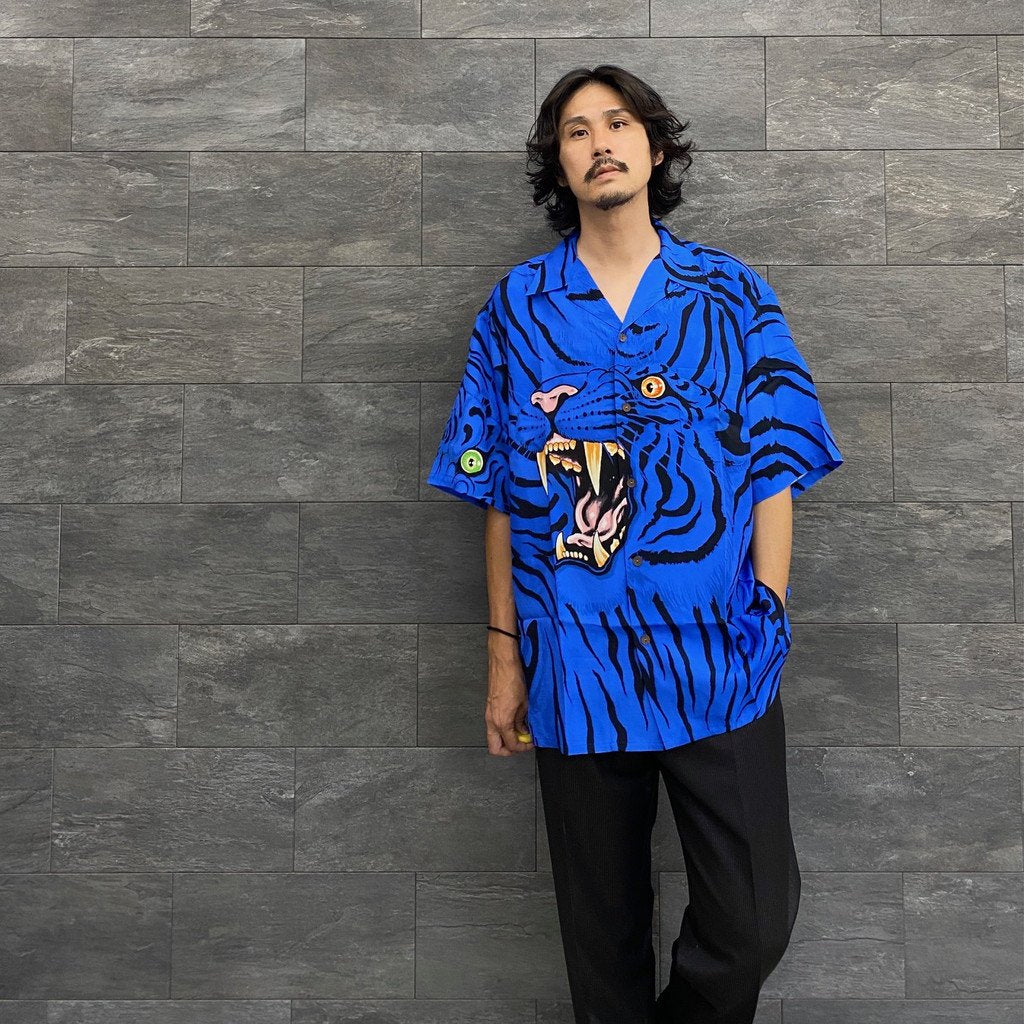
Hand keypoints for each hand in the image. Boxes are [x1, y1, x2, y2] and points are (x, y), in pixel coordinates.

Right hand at [485, 637, 534, 755]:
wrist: (503, 662)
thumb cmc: (513, 678)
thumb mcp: (524, 703)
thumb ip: (522, 721)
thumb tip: (524, 731)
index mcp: (502, 721)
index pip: (511, 745)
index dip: (523, 747)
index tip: (530, 743)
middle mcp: (492, 720)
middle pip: (494, 748)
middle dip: (508, 750)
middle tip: (521, 744)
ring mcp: (489, 714)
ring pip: (493, 737)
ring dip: (505, 738)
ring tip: (520, 731)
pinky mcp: (489, 707)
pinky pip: (493, 726)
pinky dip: (503, 728)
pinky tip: (514, 721)